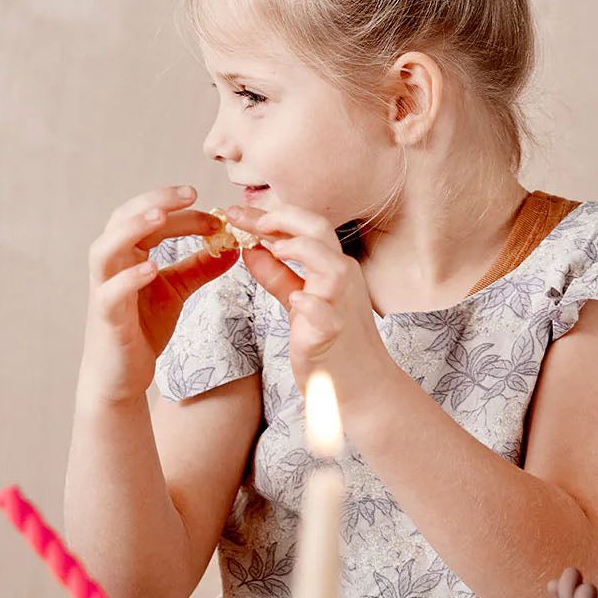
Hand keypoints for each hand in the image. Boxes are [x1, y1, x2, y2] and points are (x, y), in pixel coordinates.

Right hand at [79, 187, 237, 405]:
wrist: (121, 374)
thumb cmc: (142, 327)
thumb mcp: (176, 290)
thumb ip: (199, 267)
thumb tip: (232, 246)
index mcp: (128, 253)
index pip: (151, 218)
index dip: (182, 211)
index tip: (217, 214)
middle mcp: (111, 265)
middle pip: (123, 219)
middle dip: (155, 202)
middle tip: (189, 193)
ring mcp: (104, 290)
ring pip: (106, 249)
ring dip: (131, 229)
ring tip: (160, 217)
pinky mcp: (106, 318)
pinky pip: (111, 293)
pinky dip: (128, 278)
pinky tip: (151, 269)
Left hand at [225, 202, 396, 415]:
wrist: (361, 386)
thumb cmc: (334, 344)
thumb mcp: (301, 301)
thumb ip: (278, 275)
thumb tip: (251, 249)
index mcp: (334, 268)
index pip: (305, 227)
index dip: (270, 216)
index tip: (236, 212)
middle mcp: (342, 280)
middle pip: (320, 231)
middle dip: (283, 219)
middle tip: (249, 221)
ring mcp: (340, 306)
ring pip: (331, 265)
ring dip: (301, 250)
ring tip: (272, 249)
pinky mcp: (333, 334)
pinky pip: (325, 314)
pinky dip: (310, 304)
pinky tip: (295, 302)